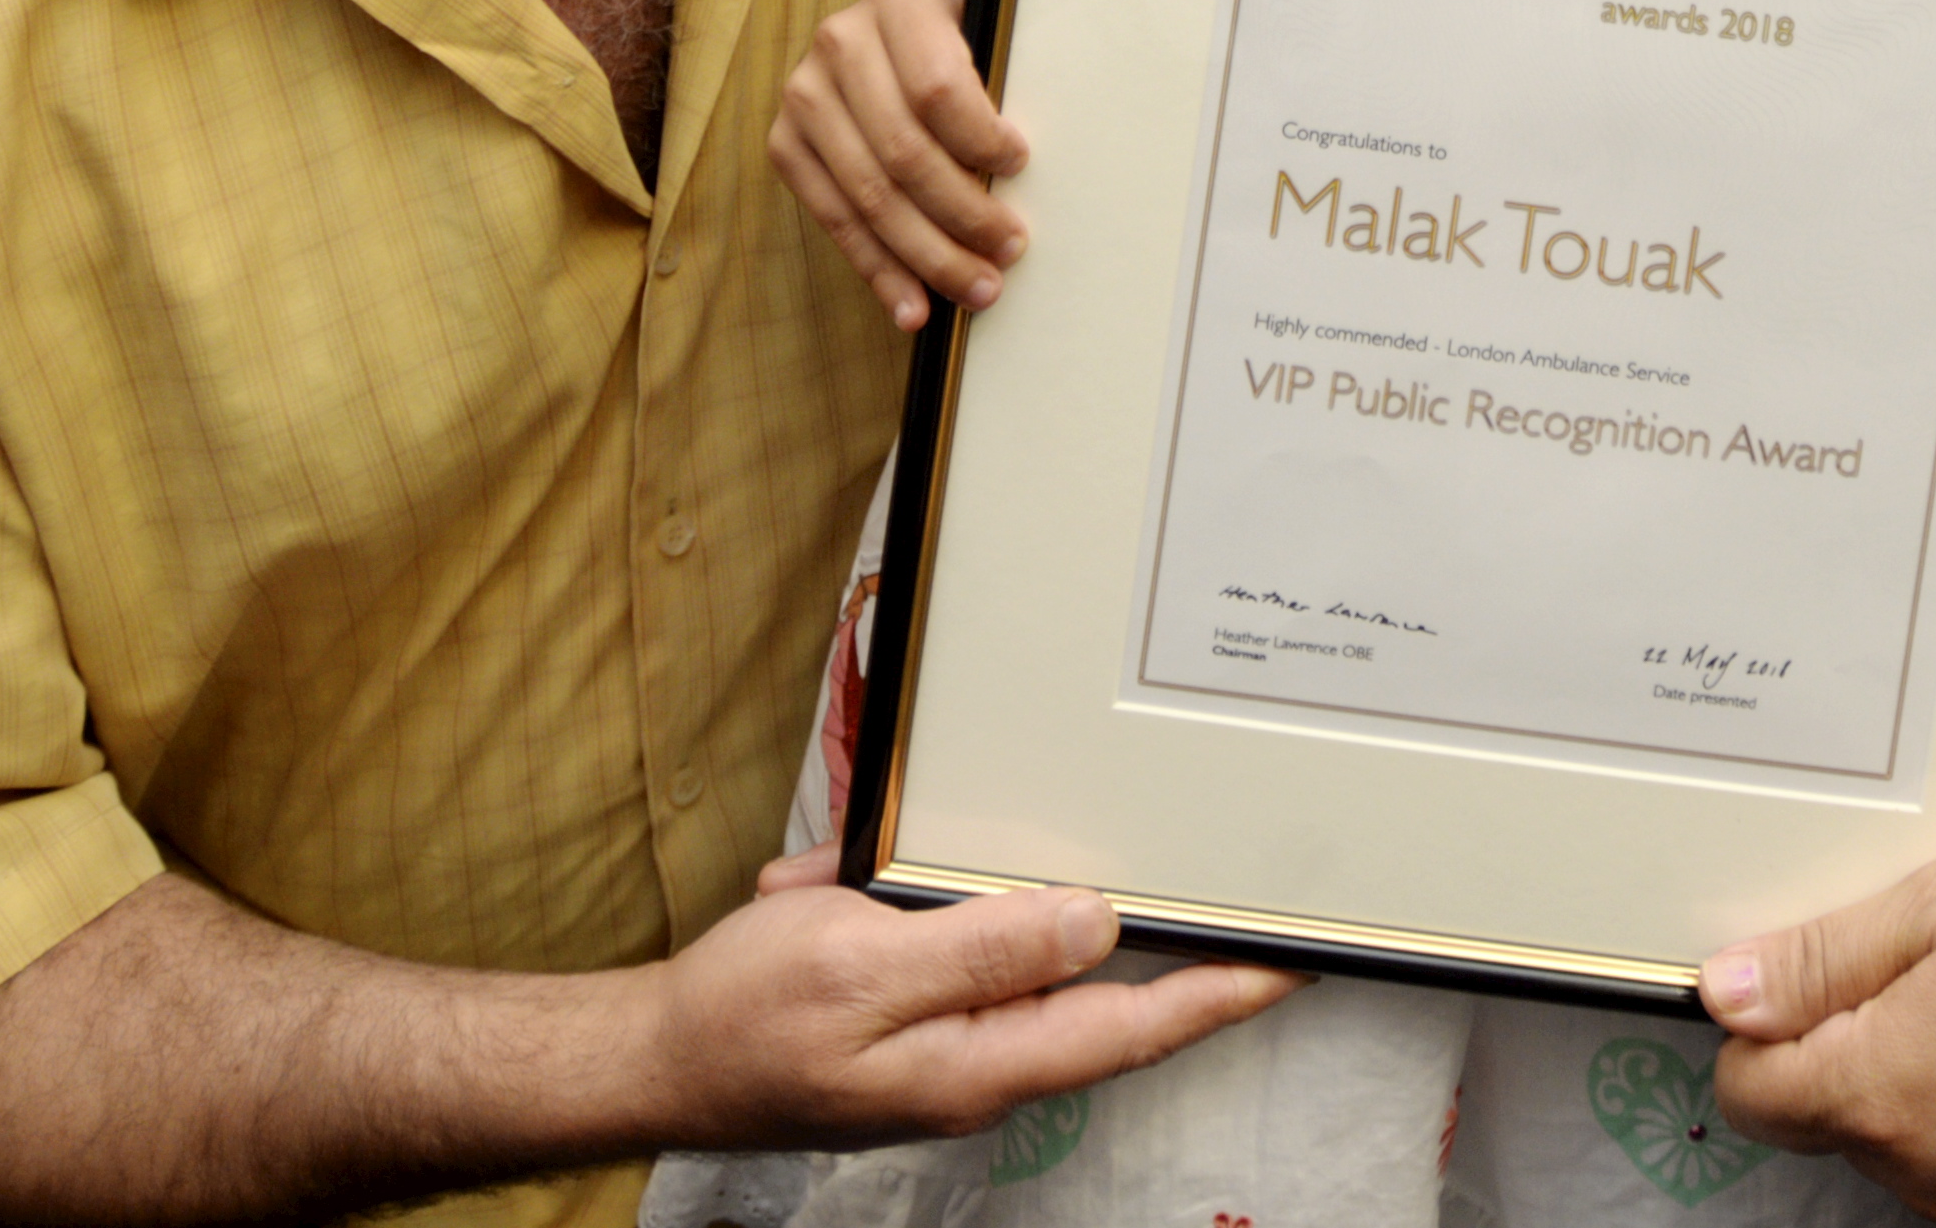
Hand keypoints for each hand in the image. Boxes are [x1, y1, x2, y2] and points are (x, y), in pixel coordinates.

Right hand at [642, 878, 1299, 1154]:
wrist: (641, 1059)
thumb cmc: (737, 1019)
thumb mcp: (861, 961)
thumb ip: (985, 947)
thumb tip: (1096, 926)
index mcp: (979, 1064)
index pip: (1133, 1027)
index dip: (1221, 994)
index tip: (1294, 963)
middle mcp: (975, 1065)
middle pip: (1084, 993)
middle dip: (1102, 920)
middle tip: (1184, 869)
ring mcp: (939, 1048)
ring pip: (999, 955)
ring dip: (954, 899)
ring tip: (878, 879)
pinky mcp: (903, 1020)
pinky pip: (933, 948)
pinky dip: (890, 905)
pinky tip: (827, 889)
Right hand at [771, 0, 1030, 325]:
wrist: (898, 13)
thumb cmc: (961, 30)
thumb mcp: (988, 21)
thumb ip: (1002, 72)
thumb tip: (1026, 172)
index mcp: (898, 3)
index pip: (936, 89)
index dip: (979, 138)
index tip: (1020, 167)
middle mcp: (839, 44)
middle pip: (903, 153)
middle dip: (963, 215)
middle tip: (1011, 251)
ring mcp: (803, 96)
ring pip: (869, 196)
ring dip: (927, 256)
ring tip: (978, 291)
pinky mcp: (786, 144)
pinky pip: (835, 220)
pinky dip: (879, 271)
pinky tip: (913, 306)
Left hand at [1703, 840, 1935, 1225]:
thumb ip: (1822, 958)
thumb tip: (1726, 990)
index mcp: (1879, 1094)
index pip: (1748, 1088)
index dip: (1762, 1022)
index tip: (1811, 972)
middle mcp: (1926, 1176)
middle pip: (1831, 1115)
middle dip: (1855, 1041)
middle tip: (1934, 962)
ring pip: (1909, 1144)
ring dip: (1928, 1078)